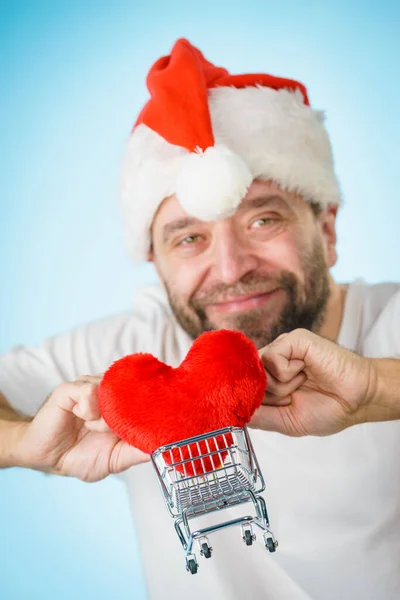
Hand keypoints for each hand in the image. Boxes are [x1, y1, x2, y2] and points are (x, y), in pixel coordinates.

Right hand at [15, 374, 149, 480]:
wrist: (46, 457)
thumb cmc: (79, 456)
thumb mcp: (114, 459)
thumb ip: (136, 452)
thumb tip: (163, 448)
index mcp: (120, 406)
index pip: (143, 394)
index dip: (151, 404)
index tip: (157, 417)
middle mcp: (107, 392)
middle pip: (130, 390)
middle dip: (127, 413)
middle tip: (113, 431)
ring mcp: (89, 387)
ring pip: (111, 390)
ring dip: (106, 415)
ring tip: (94, 427)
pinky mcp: (70, 389)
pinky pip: (88, 391)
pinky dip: (89, 409)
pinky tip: (82, 417)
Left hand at [250, 329, 374, 436]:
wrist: (357, 400)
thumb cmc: (328, 409)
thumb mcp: (286, 421)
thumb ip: (260, 416)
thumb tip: (232, 414)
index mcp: (270, 378)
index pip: (242, 384)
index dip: (246, 398)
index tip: (261, 408)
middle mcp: (273, 361)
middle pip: (247, 378)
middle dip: (269, 396)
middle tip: (292, 396)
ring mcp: (282, 348)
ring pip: (259, 368)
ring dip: (280, 386)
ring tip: (302, 383)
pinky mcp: (294, 339)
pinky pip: (272, 357)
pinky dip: (287, 372)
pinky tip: (304, 371)